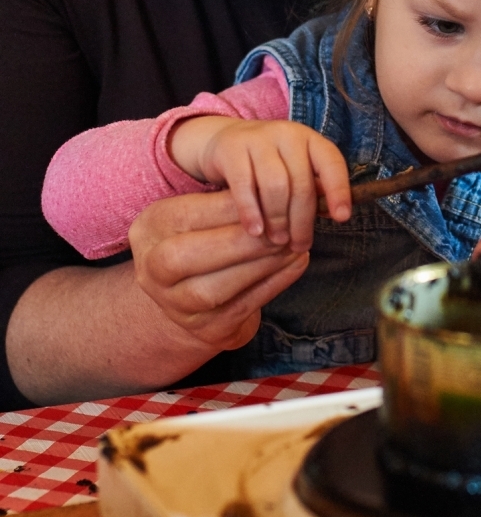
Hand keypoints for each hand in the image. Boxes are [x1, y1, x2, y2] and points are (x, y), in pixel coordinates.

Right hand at [129, 189, 310, 351]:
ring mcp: (175, 307)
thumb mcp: (201, 212)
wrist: (194, 292)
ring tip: (292, 244)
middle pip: (186, 257)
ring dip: (260, 265)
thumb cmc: (204, 237)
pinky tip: (295, 263)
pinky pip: (241, 308)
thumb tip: (271, 186)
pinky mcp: (205, 330)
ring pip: (213, 289)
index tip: (266, 195)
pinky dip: (274, 283)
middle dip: (238, 242)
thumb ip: (226, 201)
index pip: (185, 215)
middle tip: (280, 226)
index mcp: (149, 230)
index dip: (228, 207)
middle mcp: (152, 271)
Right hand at [171, 117, 351, 249]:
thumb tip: (333, 217)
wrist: (225, 142)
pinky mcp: (231, 149)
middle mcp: (287, 134)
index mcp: (310, 140)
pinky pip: (244, 185)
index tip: (341, 218)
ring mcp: (258, 139)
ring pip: (276, 185)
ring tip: (278, 241)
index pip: (332, 162)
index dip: (339, 190)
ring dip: (279, 218)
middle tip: (298, 245)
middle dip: (303, 219)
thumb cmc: (268, 165)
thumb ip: (313, 190)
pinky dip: (251, 211)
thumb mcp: (294, 169)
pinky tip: (255, 231)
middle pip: (302, 182)